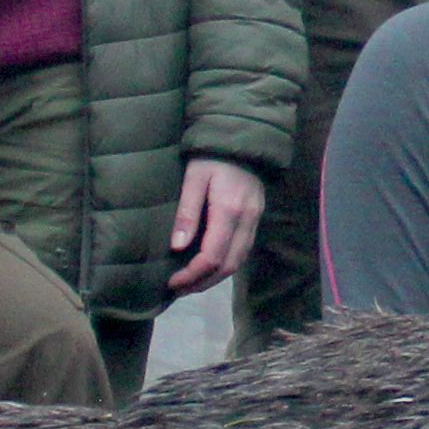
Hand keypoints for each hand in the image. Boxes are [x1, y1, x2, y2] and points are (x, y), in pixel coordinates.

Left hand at [165, 156, 265, 293]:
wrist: (243, 139)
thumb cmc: (211, 156)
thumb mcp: (193, 178)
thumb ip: (186, 212)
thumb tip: (177, 247)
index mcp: (229, 210)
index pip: (213, 256)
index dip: (192, 274)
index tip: (172, 281)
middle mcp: (247, 220)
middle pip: (229, 266)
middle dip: (203, 283)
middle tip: (179, 289)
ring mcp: (255, 221)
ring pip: (239, 262)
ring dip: (215, 278)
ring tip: (190, 283)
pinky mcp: (256, 219)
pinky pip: (243, 251)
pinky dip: (225, 265)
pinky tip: (208, 267)